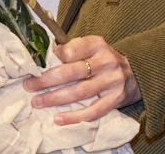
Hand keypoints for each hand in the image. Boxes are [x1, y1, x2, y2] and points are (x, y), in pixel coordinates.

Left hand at [23, 35, 140, 125]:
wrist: (135, 73)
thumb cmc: (103, 60)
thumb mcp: (92, 47)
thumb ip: (72, 49)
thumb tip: (45, 55)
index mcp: (98, 44)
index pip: (75, 48)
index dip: (57, 55)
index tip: (39, 62)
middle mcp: (106, 61)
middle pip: (73, 71)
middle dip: (48, 80)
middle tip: (29, 85)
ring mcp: (112, 82)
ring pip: (80, 92)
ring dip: (55, 98)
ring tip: (38, 102)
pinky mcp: (115, 100)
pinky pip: (93, 111)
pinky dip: (74, 117)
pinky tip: (58, 118)